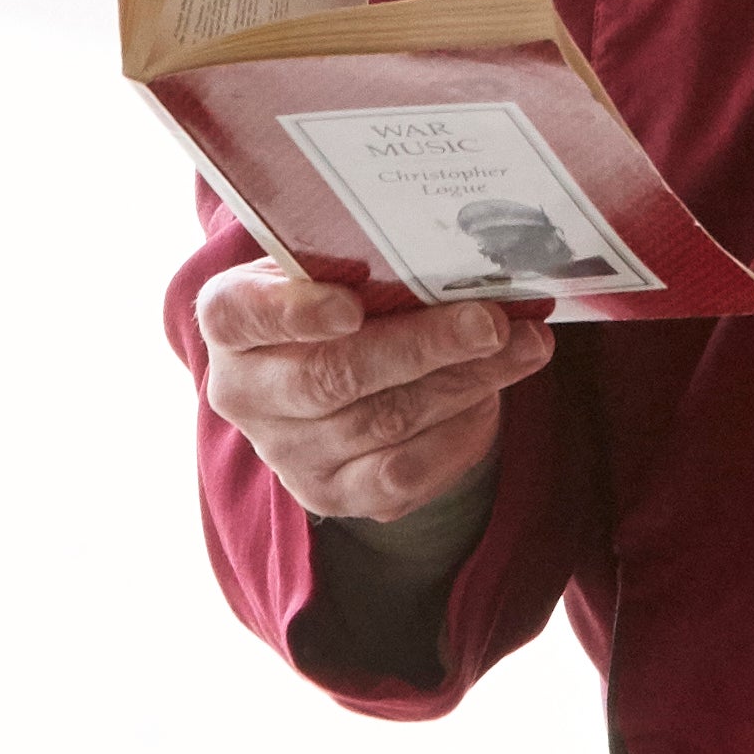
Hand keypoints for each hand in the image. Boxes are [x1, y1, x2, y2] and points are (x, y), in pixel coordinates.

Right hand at [196, 260, 551, 525]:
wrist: (323, 371)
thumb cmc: (334, 295)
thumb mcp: (329, 265)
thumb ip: (367, 260)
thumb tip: (461, 259)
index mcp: (230, 321)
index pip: (241, 315)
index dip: (294, 312)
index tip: (351, 305)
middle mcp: (245, 394)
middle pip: (332, 377)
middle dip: (422, 347)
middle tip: (490, 322)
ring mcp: (287, 453)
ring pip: (382, 422)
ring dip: (464, 382)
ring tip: (524, 347)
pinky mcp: (333, 495)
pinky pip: (402, 474)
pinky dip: (457, 433)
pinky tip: (492, 396)